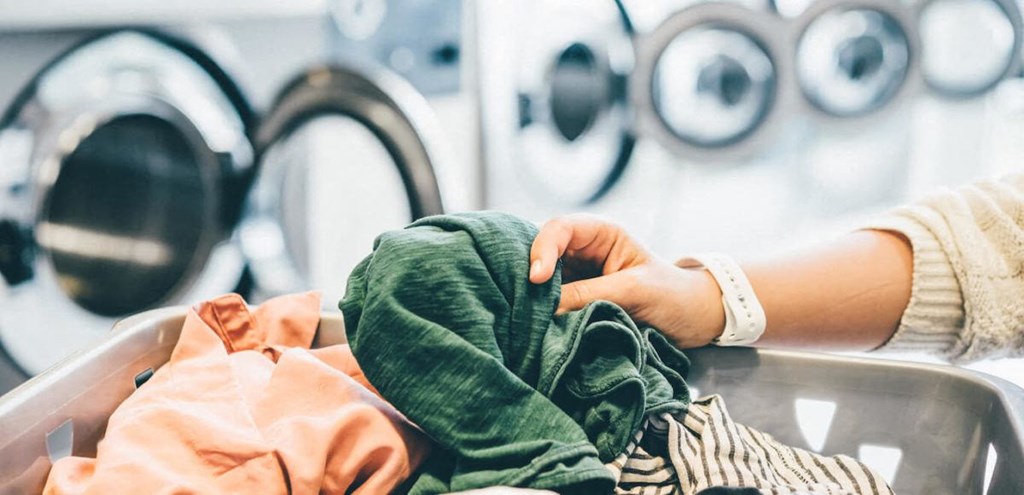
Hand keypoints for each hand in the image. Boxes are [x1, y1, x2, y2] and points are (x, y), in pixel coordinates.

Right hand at [529, 215, 725, 347]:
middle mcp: (583, 252)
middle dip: (528, 272)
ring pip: (541, 281)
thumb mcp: (634, 291)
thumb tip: (547, 309)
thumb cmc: (672, 296)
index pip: (560, 229)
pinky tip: (533, 323)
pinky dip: (540, 312)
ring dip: (532, 296)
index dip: (543, 249)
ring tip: (524, 314)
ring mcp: (576, 277)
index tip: (538, 279)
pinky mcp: (574, 303)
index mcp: (601, 234)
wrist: (693, 322)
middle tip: (521, 298)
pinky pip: (549, 303)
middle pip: (541, 253)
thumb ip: (591, 295)